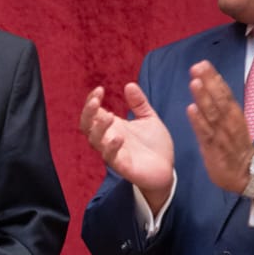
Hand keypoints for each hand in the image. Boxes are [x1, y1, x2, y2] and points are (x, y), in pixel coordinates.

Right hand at [80, 83, 174, 205]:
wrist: (166, 169)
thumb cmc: (155, 145)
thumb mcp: (149, 118)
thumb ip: (139, 103)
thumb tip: (130, 84)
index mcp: (113, 126)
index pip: (93, 113)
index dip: (91, 100)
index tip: (100, 89)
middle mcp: (109, 139)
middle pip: (86, 126)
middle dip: (87, 113)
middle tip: (95, 100)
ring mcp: (114, 153)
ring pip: (95, 141)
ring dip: (99, 128)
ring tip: (109, 116)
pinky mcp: (122, 166)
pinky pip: (110, 158)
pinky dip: (111, 148)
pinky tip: (119, 138)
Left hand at [184, 61, 253, 193]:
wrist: (246, 174)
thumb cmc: (236, 148)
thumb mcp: (231, 124)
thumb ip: (220, 108)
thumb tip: (209, 89)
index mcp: (234, 115)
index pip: (224, 93)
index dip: (214, 78)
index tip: (204, 63)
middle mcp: (229, 122)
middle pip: (219, 98)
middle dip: (208, 81)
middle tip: (198, 65)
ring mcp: (222, 135)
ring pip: (212, 113)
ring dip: (203, 97)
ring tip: (194, 81)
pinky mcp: (214, 148)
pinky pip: (206, 133)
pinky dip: (199, 121)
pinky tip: (191, 109)